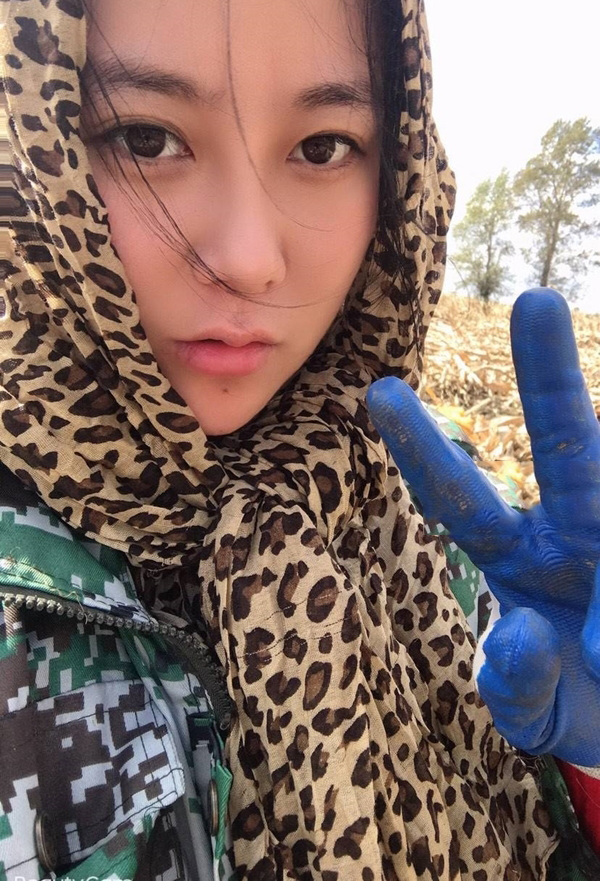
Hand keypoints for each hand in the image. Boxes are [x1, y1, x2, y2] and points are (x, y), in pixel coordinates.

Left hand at [366, 288, 599, 765]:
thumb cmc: (575, 703)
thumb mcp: (535, 712)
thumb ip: (517, 687)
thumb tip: (518, 633)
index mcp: (516, 557)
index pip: (462, 498)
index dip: (423, 449)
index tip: (378, 390)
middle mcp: (574, 531)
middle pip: (567, 446)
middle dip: (549, 377)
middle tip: (534, 299)